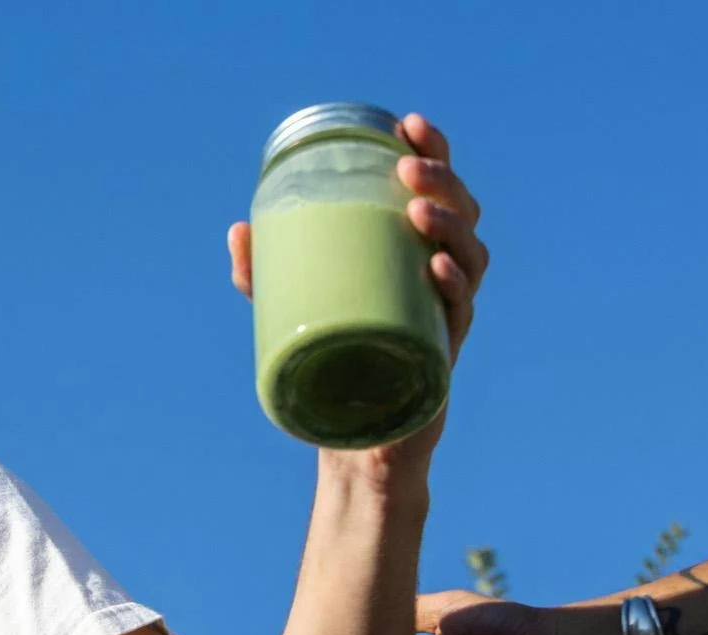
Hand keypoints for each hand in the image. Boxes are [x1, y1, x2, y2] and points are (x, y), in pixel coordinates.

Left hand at [227, 113, 491, 462]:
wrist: (354, 437)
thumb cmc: (333, 359)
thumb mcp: (291, 310)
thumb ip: (266, 272)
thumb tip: (238, 229)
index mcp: (416, 251)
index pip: (437, 189)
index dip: (434, 151)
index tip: (409, 123)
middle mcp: (442, 275)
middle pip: (461, 212)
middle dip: (442, 180)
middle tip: (407, 168)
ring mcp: (448, 313)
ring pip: (469, 255)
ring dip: (449, 226)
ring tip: (416, 211)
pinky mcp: (444, 352)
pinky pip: (460, 313)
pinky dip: (453, 287)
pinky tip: (436, 267)